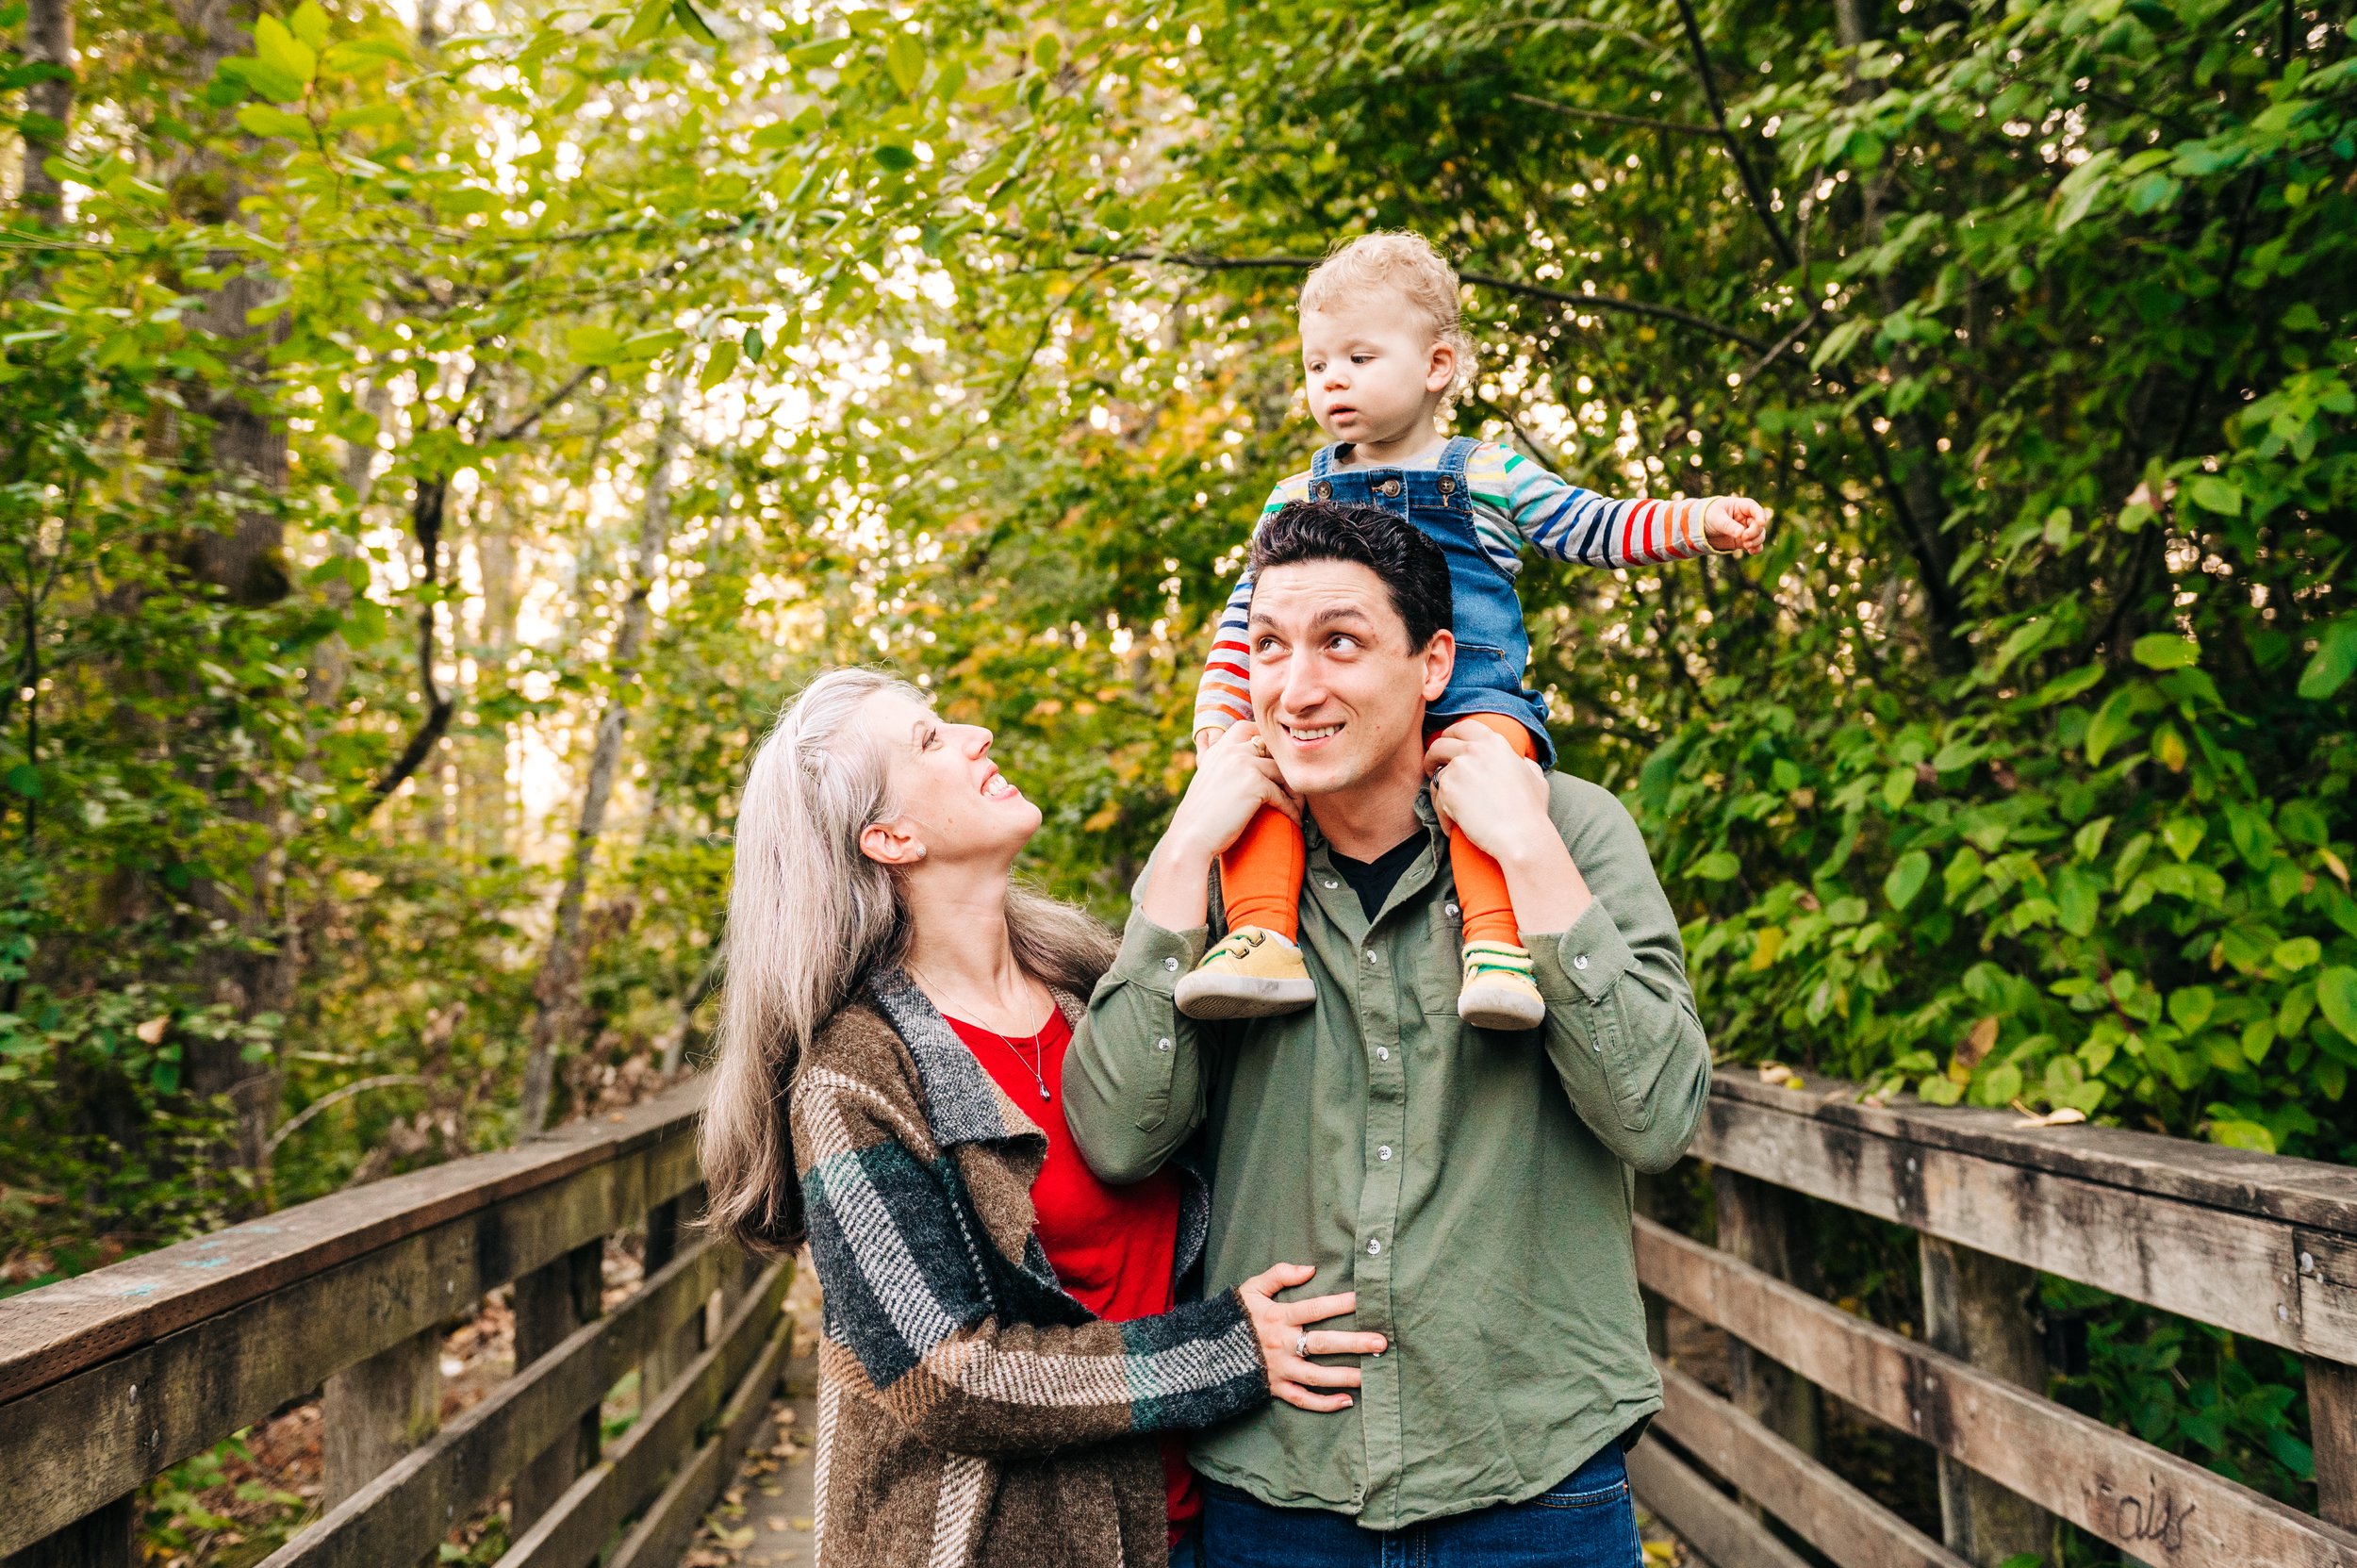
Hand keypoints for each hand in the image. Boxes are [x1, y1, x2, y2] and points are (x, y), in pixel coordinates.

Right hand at [1165, 720, 1300, 863]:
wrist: (1190, 837)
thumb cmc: (1201, 817)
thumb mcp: (1209, 782)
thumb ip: (1224, 769)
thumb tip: (1246, 773)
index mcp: (1219, 749)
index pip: (1247, 728)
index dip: (1265, 742)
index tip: (1275, 763)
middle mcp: (1231, 751)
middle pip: (1272, 750)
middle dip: (1285, 769)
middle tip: (1293, 790)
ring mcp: (1244, 764)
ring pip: (1282, 772)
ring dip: (1294, 792)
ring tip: (1298, 807)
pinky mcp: (1255, 783)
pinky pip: (1283, 794)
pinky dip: (1292, 809)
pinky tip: (1295, 821)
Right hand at [1238, 1262, 1386, 1412]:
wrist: (1205, 1351)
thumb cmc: (1233, 1317)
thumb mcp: (1251, 1288)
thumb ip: (1279, 1274)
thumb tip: (1310, 1268)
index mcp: (1277, 1317)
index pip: (1314, 1308)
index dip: (1340, 1303)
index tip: (1364, 1300)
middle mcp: (1281, 1344)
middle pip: (1321, 1344)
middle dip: (1353, 1343)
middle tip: (1380, 1343)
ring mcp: (1279, 1369)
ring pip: (1316, 1376)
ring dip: (1344, 1377)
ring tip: (1371, 1376)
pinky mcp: (1275, 1388)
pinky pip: (1302, 1400)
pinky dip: (1324, 1403)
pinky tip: (1346, 1401)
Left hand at [1423, 720, 1551, 862]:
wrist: (1521, 835)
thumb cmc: (1531, 810)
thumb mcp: (1534, 776)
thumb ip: (1522, 762)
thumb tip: (1520, 759)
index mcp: (1495, 742)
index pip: (1463, 727)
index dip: (1451, 736)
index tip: (1447, 747)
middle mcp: (1474, 749)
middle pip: (1440, 745)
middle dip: (1433, 757)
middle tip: (1433, 770)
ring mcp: (1459, 767)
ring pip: (1437, 776)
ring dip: (1439, 792)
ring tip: (1448, 809)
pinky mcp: (1447, 789)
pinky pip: (1437, 800)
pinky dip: (1443, 816)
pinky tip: (1454, 827)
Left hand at [1704, 496, 1767, 554]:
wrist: (1700, 527)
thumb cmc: (1708, 516)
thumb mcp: (1716, 518)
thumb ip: (1728, 525)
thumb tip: (1741, 534)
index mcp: (1740, 506)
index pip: (1754, 508)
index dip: (1760, 515)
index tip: (1761, 523)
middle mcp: (1746, 517)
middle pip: (1758, 524)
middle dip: (1755, 532)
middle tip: (1744, 538)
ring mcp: (1746, 529)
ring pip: (1759, 535)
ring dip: (1757, 541)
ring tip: (1747, 546)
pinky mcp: (1743, 541)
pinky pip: (1755, 545)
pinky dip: (1756, 548)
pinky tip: (1752, 552)